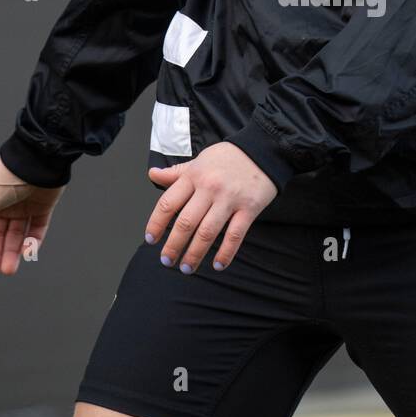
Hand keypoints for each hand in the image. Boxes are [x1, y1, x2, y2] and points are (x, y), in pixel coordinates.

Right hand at [0, 154, 66, 276]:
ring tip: (8, 270)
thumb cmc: (8, 176)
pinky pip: (38, 229)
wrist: (39, 160)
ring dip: (11, 253)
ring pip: (16, 236)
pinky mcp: (42, 208)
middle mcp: (5, 207)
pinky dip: (32, 242)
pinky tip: (26, 253)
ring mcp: (24, 208)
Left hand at [145, 142, 276, 271]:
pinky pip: (235, 235)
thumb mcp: (200, 161)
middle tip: (166, 261)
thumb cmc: (229, 157)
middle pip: (185, 223)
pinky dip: (226, 253)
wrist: (263, 149)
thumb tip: (153, 174)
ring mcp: (230, 199)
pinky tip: (218, 265)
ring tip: (186, 268)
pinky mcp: (249, 208)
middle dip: (173, 246)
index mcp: (194, 176)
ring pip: (207, 233)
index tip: (151, 239)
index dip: (156, 223)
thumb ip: (177, 173)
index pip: (168, 203)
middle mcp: (209, 188)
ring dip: (194, 254)